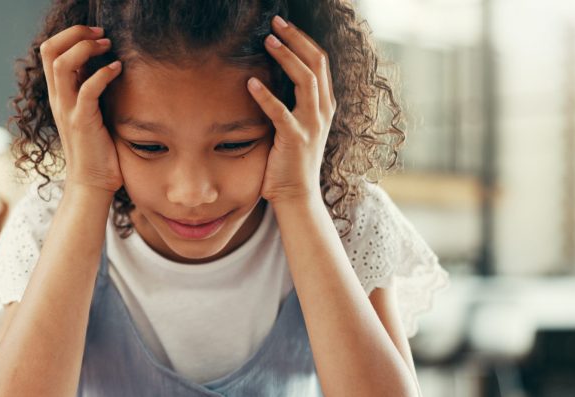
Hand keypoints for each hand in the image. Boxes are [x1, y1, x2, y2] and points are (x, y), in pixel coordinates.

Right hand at [41, 25, 124, 193]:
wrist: (92, 184)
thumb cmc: (98, 149)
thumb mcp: (90, 112)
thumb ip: (91, 90)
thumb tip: (106, 65)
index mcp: (59, 94)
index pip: (50, 50)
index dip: (70, 35)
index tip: (96, 35)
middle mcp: (58, 98)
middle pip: (50, 50)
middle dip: (76, 34)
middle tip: (101, 35)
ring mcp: (67, 110)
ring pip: (62, 65)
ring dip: (86, 48)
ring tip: (107, 46)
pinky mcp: (82, 122)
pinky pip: (87, 90)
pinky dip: (103, 74)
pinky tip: (118, 69)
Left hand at [248, 16, 336, 205]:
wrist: (297, 195)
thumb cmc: (290, 160)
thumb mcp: (297, 124)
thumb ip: (292, 101)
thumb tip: (272, 76)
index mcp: (324, 104)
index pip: (320, 61)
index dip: (303, 40)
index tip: (283, 25)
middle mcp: (323, 110)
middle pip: (316, 62)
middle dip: (296, 38)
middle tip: (275, 22)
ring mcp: (312, 125)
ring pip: (305, 80)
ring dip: (285, 57)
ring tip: (266, 41)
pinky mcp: (296, 139)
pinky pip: (282, 112)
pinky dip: (266, 95)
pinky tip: (251, 82)